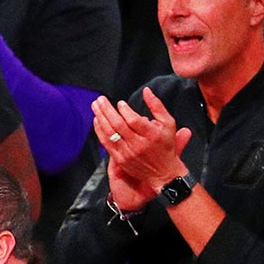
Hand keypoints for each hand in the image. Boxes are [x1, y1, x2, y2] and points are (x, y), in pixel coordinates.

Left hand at [92, 88, 191, 203]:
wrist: (163, 173)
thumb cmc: (166, 146)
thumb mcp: (168, 123)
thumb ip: (157, 106)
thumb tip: (146, 91)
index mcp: (151, 135)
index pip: (134, 120)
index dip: (125, 110)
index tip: (120, 103)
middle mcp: (138, 144)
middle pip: (118, 125)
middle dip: (107, 110)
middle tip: (100, 99)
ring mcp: (128, 153)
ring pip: (110, 134)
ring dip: (100, 118)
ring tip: (95, 106)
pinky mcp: (120, 159)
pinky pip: (107, 144)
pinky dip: (100, 131)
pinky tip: (96, 121)